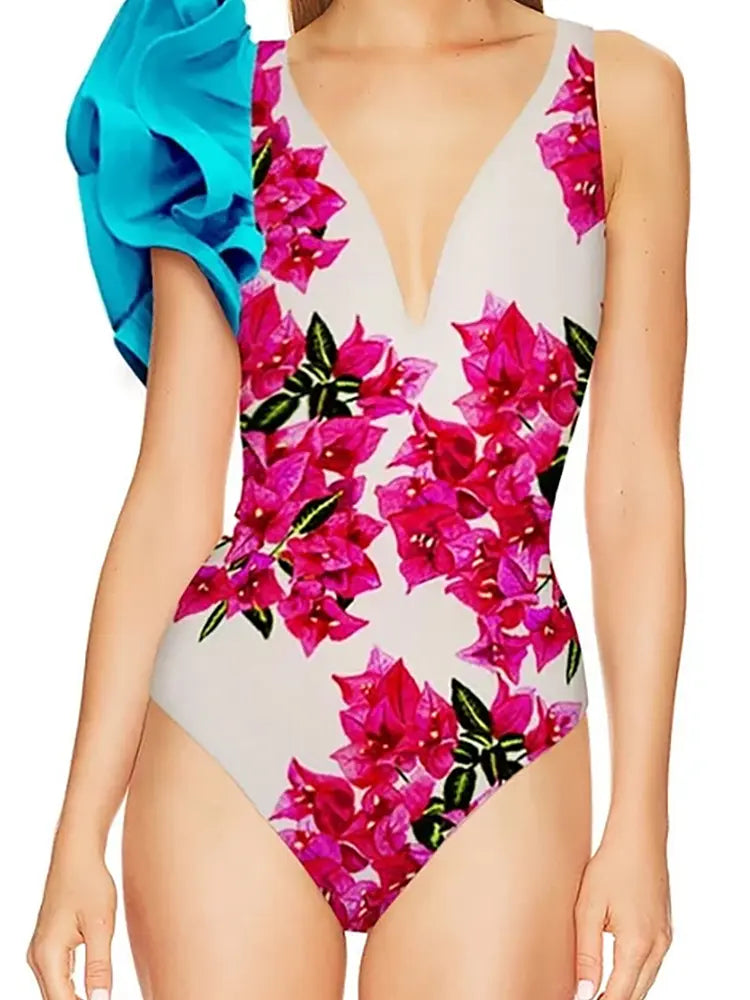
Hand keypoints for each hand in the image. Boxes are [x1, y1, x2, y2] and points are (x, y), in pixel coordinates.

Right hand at [28, 845, 115, 999]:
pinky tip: (90, 992)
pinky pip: (58, 978)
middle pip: (56, 999)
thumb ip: (99, 966)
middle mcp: (38, 957)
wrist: (76, 855)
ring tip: (101, 999)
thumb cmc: (89, 883)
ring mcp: (41, 952)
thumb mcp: (100, 924)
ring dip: (75, 999)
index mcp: (48, 955)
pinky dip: (72, 990)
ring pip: (56, 991)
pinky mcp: (49, 946)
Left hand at [573, 824, 671, 999]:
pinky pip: (652, 964)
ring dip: (625, 989)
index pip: (620, 995)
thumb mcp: (588, 909)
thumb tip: (583, 993)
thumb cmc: (611, 866)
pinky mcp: (665, 929)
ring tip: (597, 990)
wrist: (639, 837)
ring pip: (646, 980)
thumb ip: (586, 954)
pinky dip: (635, 974)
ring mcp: (665, 938)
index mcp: (638, 945)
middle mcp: (658, 946)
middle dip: (614, 999)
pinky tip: (616, 971)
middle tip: (586, 996)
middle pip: (637, 993)